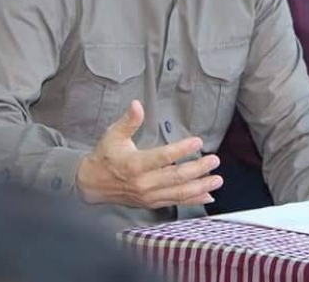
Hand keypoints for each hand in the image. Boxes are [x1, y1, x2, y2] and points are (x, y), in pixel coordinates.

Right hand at [76, 100, 221, 208]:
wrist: (91, 184)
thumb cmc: (104, 156)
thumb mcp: (113, 135)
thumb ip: (129, 121)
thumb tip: (136, 104)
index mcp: (134, 164)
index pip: (163, 157)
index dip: (182, 150)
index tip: (198, 142)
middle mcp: (143, 183)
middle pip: (175, 177)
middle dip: (198, 169)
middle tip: (214, 160)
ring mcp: (148, 195)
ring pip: (178, 192)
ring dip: (200, 186)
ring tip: (217, 179)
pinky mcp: (151, 203)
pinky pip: (175, 202)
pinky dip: (192, 200)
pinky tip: (207, 196)